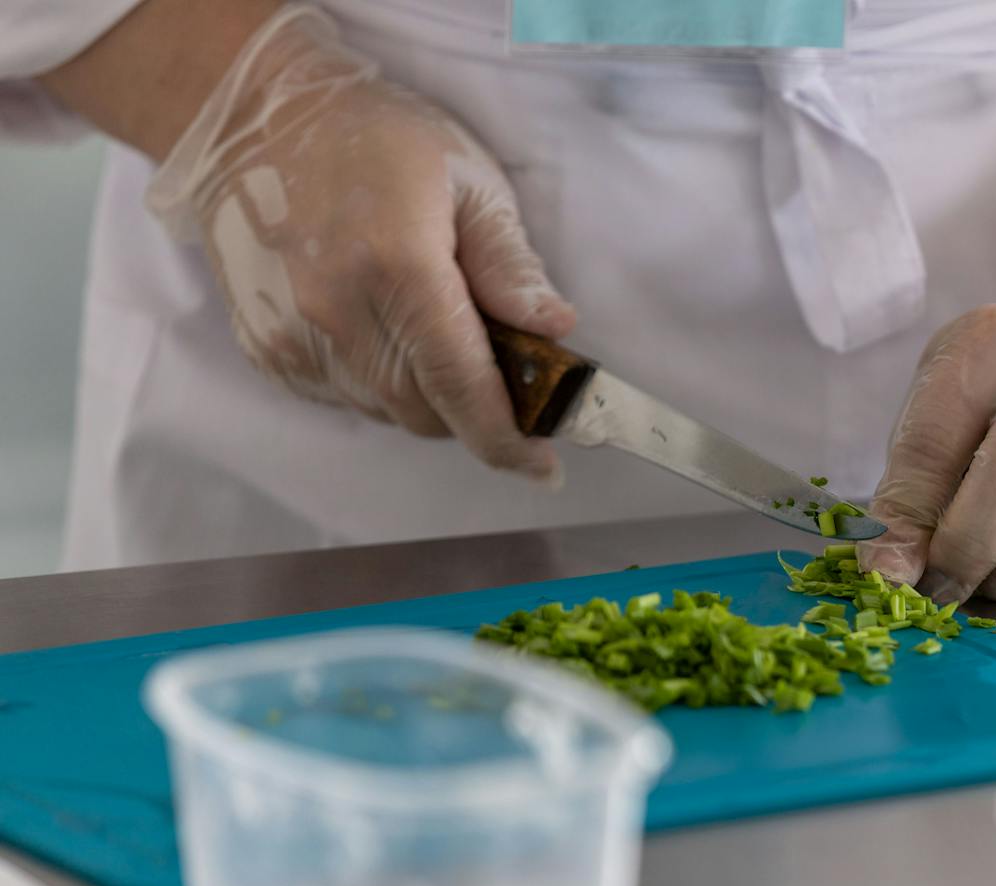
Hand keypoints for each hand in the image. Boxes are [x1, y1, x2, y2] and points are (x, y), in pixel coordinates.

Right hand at [144, 5, 572, 482]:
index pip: (461, 385)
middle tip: (507, 382)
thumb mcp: (468, 180)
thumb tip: (555, 330)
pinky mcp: (264, 347)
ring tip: (440, 339)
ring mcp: (290, 335)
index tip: (544, 469)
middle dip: (475, 414)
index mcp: (397, 266)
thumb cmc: (375, 137)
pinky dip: (380, 383)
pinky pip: (343, 397)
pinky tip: (386, 330)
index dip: (507, 440)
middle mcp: (335, 313)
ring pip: (385, 411)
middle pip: (426, 413)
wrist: (251, 116)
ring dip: (427, 398)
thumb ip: (509, 263)